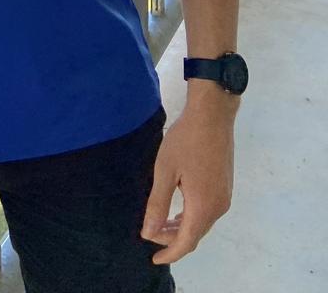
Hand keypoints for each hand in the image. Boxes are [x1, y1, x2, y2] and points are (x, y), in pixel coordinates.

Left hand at [141, 96, 236, 263]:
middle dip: (172, 239)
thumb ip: (158, 203)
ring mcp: (225, 196)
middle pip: (195, 234)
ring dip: (181, 227)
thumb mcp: (165, 171)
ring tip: (159, 224)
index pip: (186, 242)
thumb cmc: (185, 140)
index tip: (153, 259)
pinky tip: (177, 210)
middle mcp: (219, 207)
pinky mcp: (225, 186)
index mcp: (203, 206)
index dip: (169, 253)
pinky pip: (207, 211)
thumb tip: (149, 233)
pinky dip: (191, 216)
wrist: (213, 115)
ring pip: (202, 223)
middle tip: (149, 234)